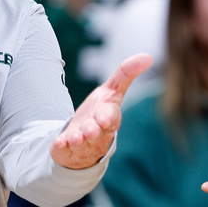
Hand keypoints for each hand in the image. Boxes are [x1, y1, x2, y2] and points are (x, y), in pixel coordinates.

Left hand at [50, 53, 151, 168]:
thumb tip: (148, 56)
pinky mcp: (65, 149)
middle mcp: (96, 132)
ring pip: (80, 142)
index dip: (107, 117)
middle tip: (90, 131)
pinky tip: (59, 144)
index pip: (110, 117)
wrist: (84, 140)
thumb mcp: (111, 92)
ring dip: (78, 140)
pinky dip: (61, 147)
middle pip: (96, 132)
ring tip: (75, 138)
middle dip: (93, 131)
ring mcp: (81, 142)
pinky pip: (63, 149)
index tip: (103, 118)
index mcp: (108, 118)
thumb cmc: (99, 113)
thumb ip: (125, 75)